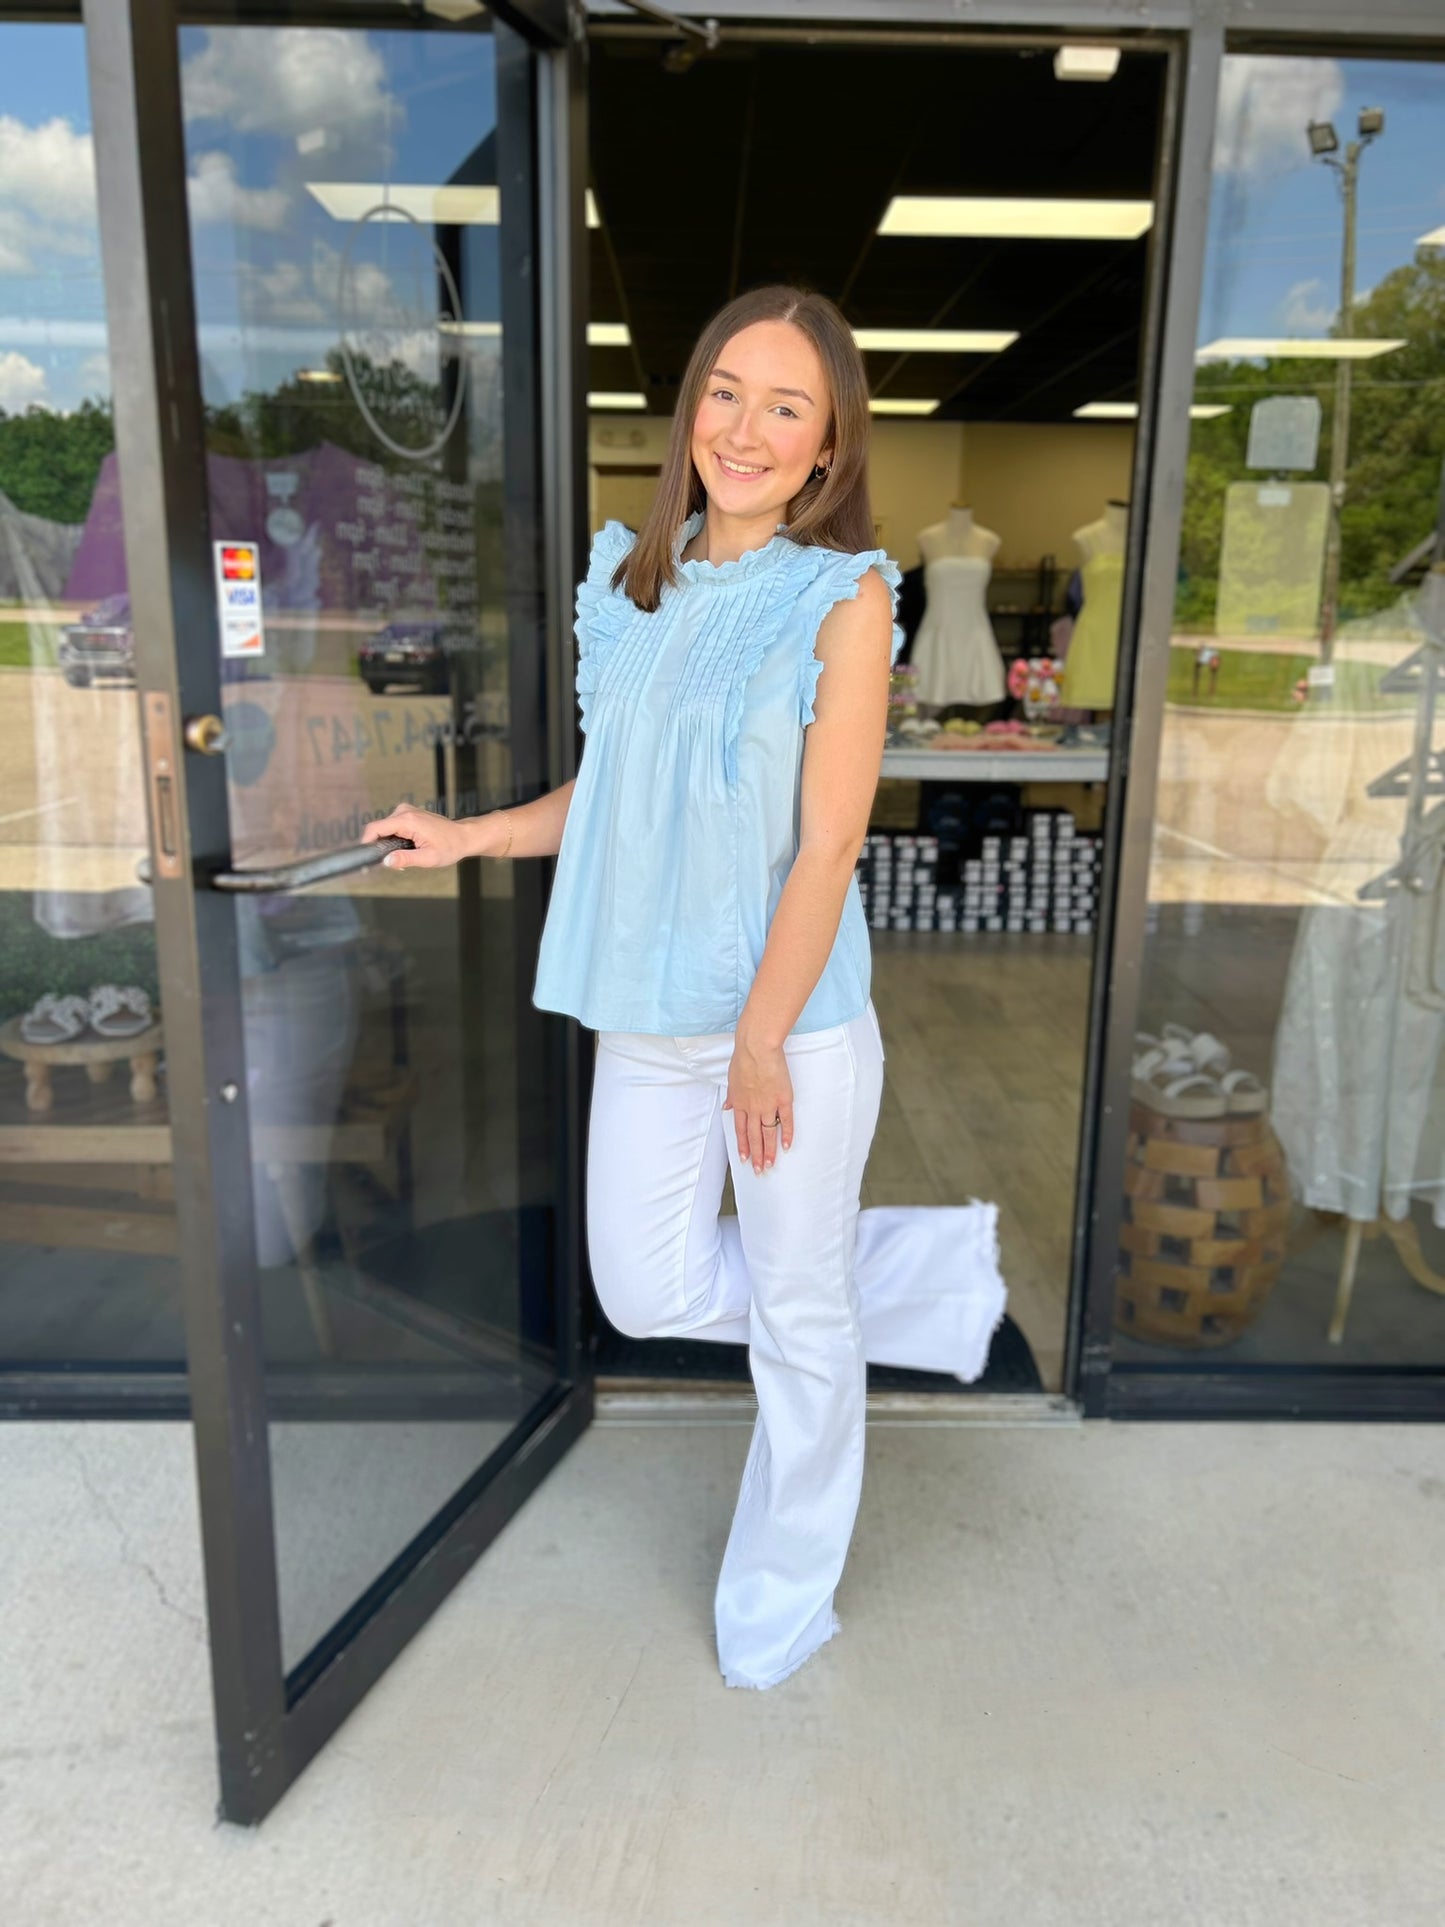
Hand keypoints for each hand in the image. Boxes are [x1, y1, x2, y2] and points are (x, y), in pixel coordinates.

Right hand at [361, 802, 470, 869]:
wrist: (463, 836)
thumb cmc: (450, 846)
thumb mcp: (428, 858)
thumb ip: (405, 859)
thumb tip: (387, 862)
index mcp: (407, 820)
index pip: (375, 828)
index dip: (367, 843)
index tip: (368, 856)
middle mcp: (404, 812)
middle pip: (379, 830)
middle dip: (383, 847)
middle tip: (398, 861)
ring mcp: (406, 811)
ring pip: (385, 829)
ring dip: (391, 844)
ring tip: (408, 853)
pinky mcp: (407, 814)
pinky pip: (393, 827)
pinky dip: (396, 838)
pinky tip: (409, 846)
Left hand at [723, 1033, 793, 1173]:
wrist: (757, 1048)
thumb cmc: (744, 1058)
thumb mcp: (731, 1079)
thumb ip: (732, 1096)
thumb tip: (728, 1107)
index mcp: (740, 1103)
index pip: (741, 1130)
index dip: (743, 1146)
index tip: (745, 1159)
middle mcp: (753, 1108)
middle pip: (754, 1137)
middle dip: (756, 1156)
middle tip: (759, 1170)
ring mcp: (768, 1105)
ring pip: (768, 1134)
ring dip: (769, 1151)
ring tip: (771, 1165)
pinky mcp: (783, 1099)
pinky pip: (786, 1121)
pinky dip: (787, 1135)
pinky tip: (787, 1146)